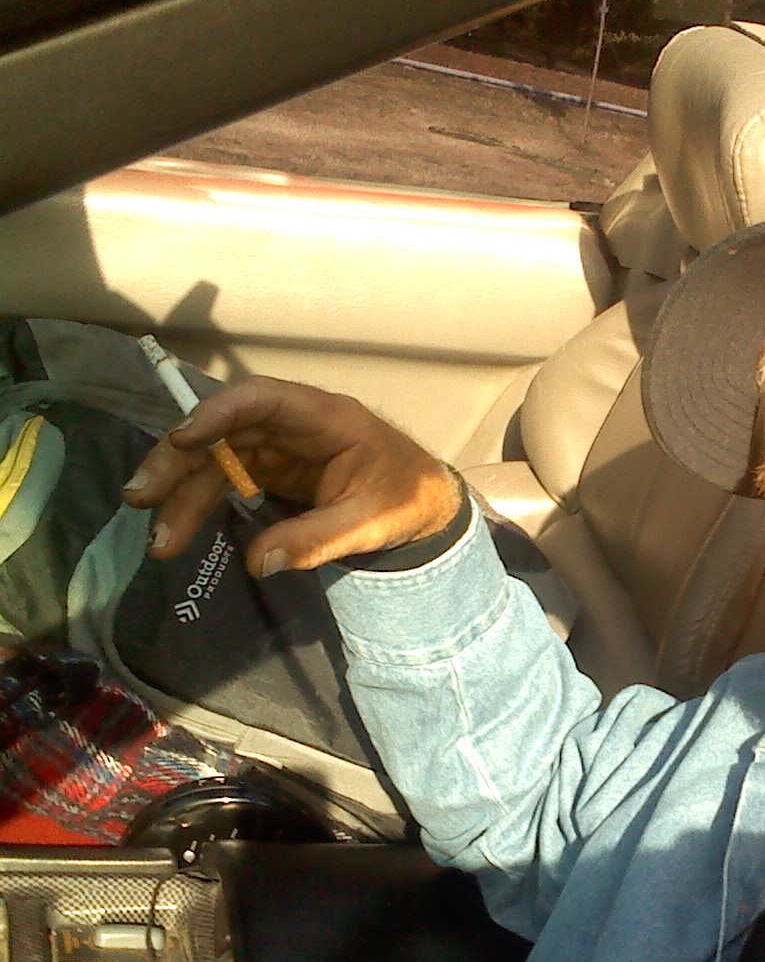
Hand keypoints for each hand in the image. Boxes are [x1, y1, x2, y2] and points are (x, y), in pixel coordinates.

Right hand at [122, 376, 463, 576]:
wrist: (426, 505)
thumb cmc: (407, 499)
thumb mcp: (372, 522)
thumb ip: (317, 539)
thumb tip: (258, 561)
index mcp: (326, 418)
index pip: (262, 400)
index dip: (218, 414)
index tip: (182, 438)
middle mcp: (293, 425)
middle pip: (224, 432)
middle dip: (179, 463)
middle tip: (141, 499)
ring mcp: (280, 447)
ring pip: (216, 460)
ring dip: (182, 495)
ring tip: (160, 542)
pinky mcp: (272, 472)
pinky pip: (226, 481)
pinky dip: (200, 505)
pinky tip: (178, 532)